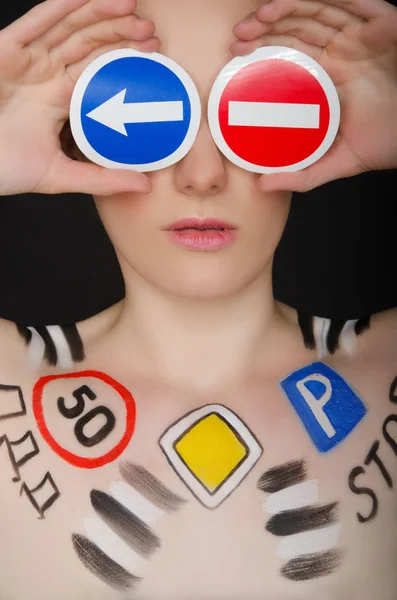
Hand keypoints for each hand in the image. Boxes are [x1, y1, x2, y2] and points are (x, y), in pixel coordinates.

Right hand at [0, 0, 159, 196]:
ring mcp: (28, 60)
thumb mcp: (61, 175)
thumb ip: (102, 179)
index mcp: (60, 98)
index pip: (98, 71)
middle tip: (149, 31)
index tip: (153, 55)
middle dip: (119, 34)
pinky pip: (36, 22)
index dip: (124, 60)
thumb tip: (144, 186)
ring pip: (68, 28)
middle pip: (88, 44)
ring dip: (98, 14)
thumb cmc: (6, 168)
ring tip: (130, 8)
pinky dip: (60, 7)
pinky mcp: (6, 50)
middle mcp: (47, 74)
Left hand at [232, 0, 396, 191]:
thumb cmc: (386, 143)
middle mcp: (343, 52)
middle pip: (299, 28)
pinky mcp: (385, 25)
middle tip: (238, 37)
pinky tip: (294, 1)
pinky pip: (357, 2)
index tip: (236, 55)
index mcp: (330, 77)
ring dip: (287, 8)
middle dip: (266, 28)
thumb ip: (302, 174)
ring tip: (259, 18)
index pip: (291, 54)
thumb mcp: (338, 161)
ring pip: (320, 10)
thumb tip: (263, 186)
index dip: (263, 49)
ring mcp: (362, 37)